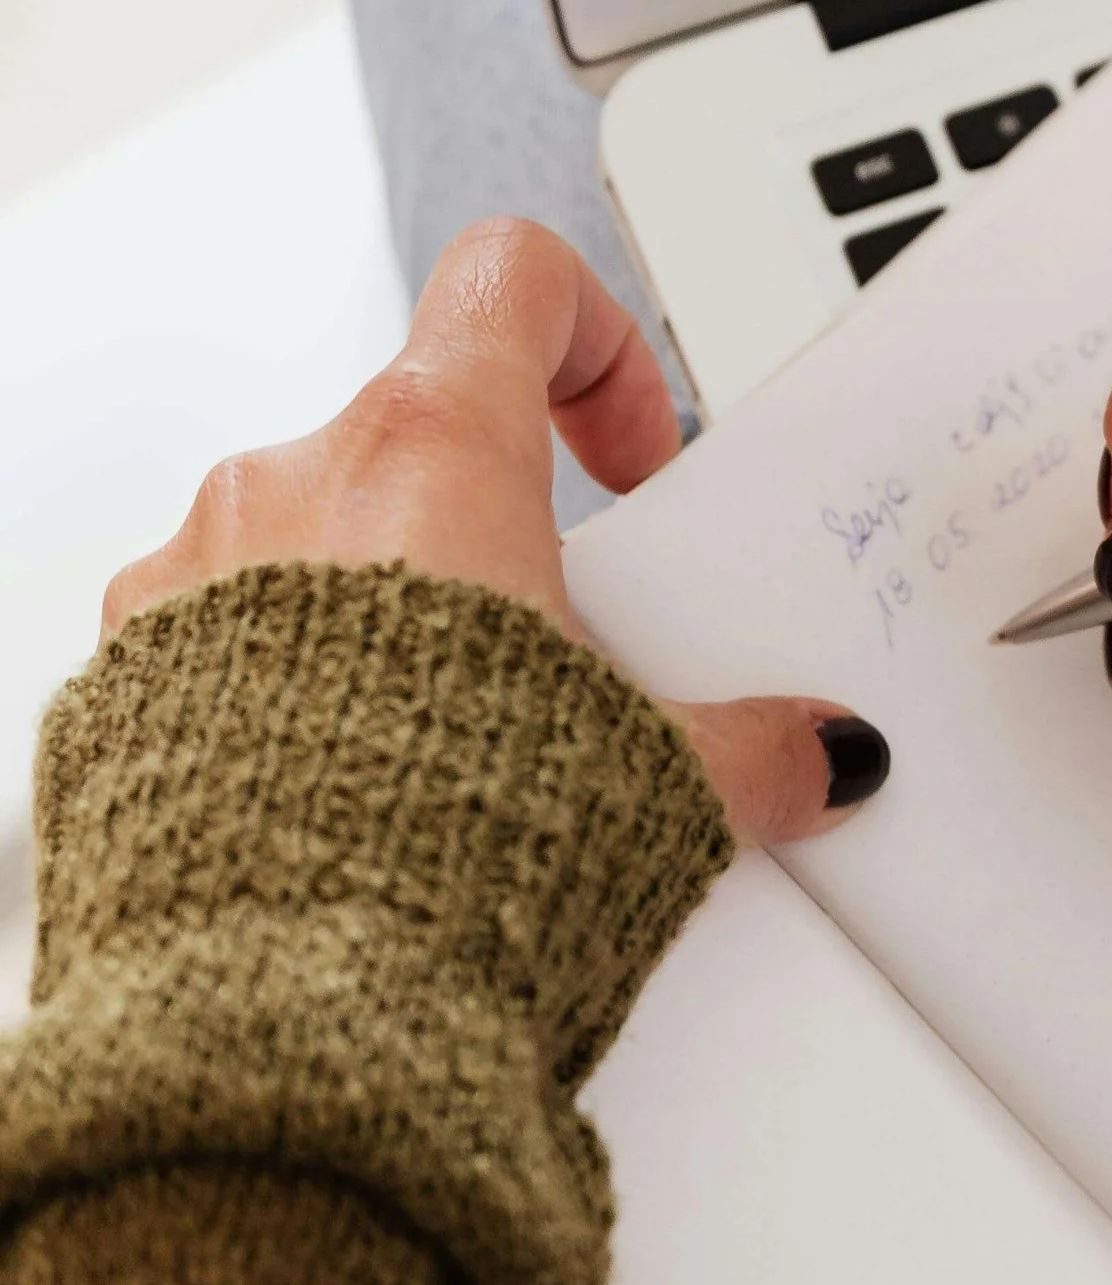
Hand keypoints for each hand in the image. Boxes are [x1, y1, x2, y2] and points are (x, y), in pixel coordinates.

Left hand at [102, 219, 886, 842]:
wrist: (271, 1006)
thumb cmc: (433, 858)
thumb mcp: (650, 787)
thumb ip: (751, 751)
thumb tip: (815, 755)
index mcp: (428, 454)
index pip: (514, 278)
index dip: (594, 344)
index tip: (625, 462)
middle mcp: (293, 483)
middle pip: (419, 439)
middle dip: (497, 542)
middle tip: (557, 666)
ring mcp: (188, 573)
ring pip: (311, 547)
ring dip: (384, 622)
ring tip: (449, 755)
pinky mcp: (122, 677)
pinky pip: (218, 643)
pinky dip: (287, 695)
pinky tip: (346, 802)